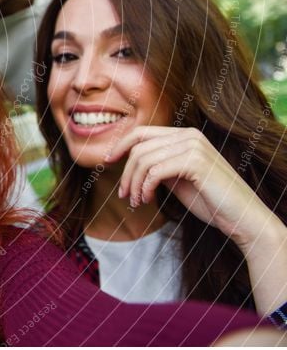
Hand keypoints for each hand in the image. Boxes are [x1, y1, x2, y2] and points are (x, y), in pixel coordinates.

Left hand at [104, 126, 277, 246]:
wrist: (241, 217)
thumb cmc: (210, 200)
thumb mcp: (177, 178)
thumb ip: (159, 165)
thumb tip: (130, 162)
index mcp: (185, 135)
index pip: (142, 132)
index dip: (121, 145)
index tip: (108, 161)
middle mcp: (189, 135)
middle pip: (139, 147)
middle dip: (126, 173)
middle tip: (124, 196)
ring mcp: (193, 146)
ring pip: (143, 160)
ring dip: (134, 184)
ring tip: (136, 202)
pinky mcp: (195, 162)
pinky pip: (154, 171)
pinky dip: (145, 187)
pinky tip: (147, 200)